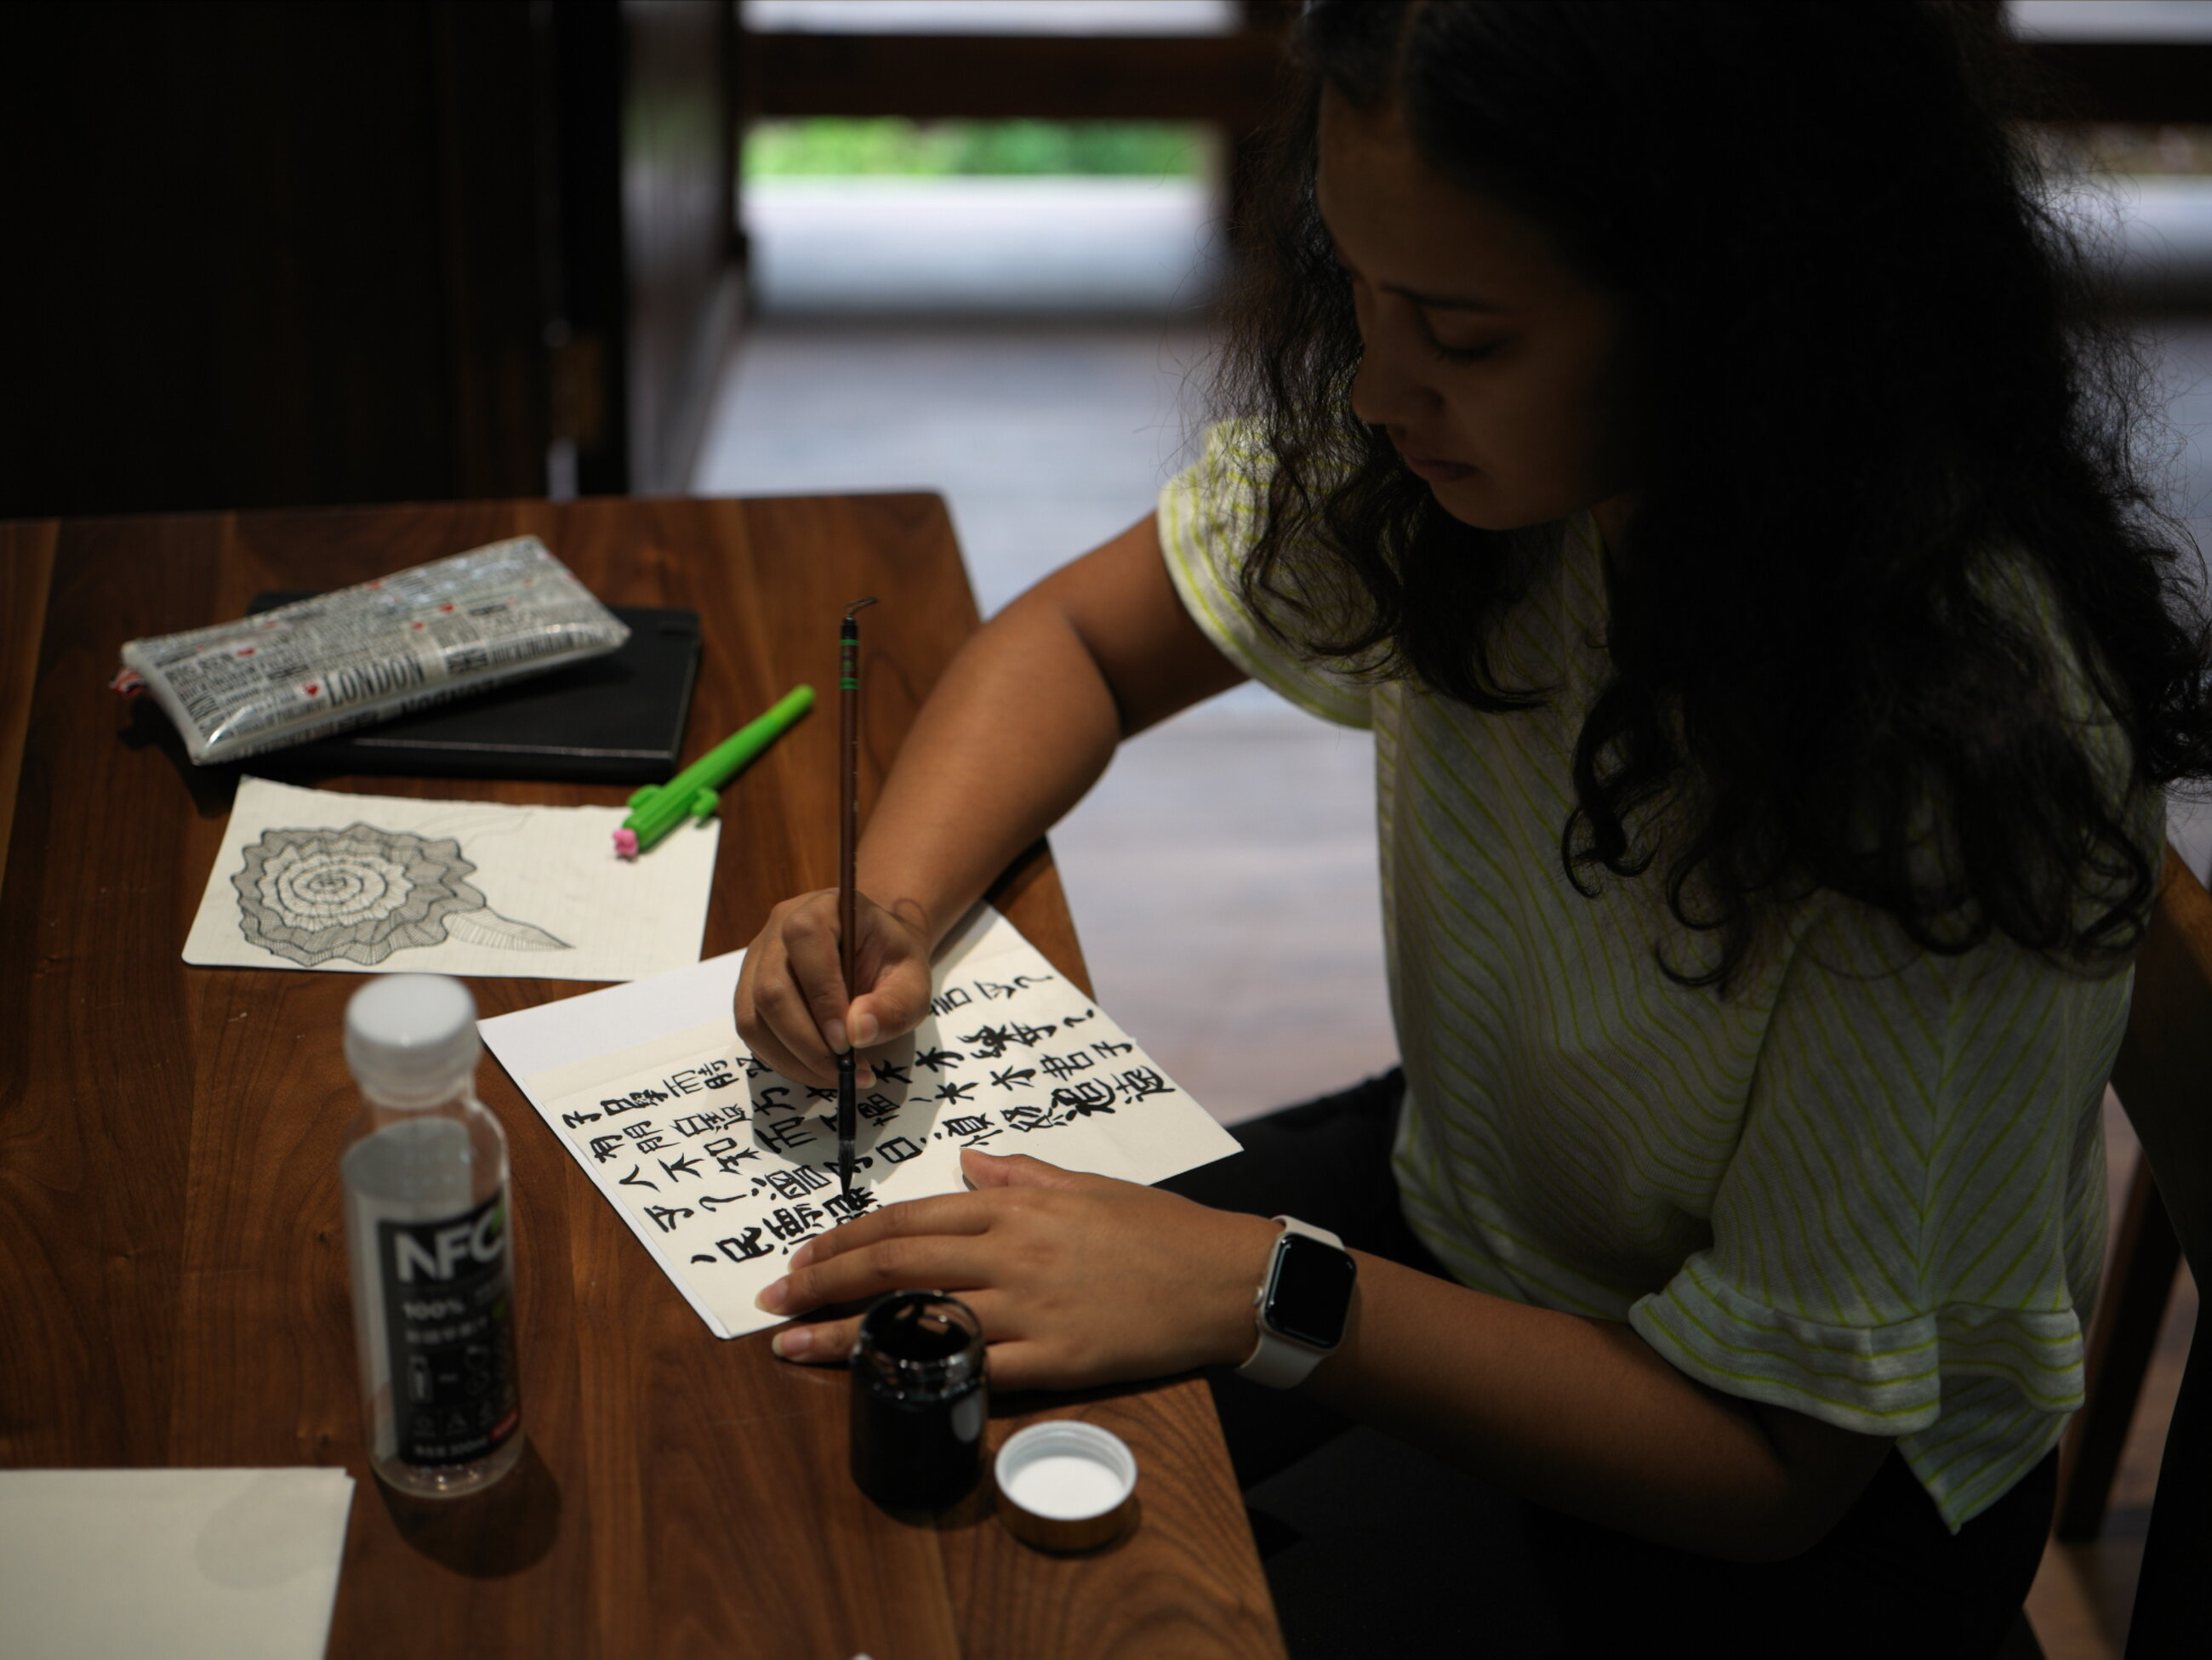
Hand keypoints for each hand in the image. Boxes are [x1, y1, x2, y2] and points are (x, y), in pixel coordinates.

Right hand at [735, 888, 933, 1086]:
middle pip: (771, 988)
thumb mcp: (913, 982)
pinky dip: (782, 1059)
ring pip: (754, 1016)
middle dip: (806, 1042)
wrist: (874, 954)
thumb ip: (893, 1005)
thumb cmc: (893, 962)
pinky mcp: (750, 988)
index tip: (847, 1042)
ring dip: (792, 1058)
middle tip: (845, 1071)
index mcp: (825, 907)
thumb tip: (857, 1034)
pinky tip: (815, 1068)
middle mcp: (780, 926)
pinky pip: (752, 1030)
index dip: (822, 996)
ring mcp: (758, 958)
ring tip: (835, 1076)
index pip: (805, 940)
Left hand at [755, 1148, 1280, 1391]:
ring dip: (849, 1335)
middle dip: (825, 1280)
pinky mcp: (1055, 1359)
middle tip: (774, 1299)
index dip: (848, 1238)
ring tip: (794, 1346)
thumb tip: (967, 1163)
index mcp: (1016, 1207)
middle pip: (898, 1262)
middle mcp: (1013, 1252)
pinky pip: (974, 1366)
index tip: (805, 1256)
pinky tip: (880, 1382)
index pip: (910, 1218)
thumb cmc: (1158, 1230)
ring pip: (920, 1316)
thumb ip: (1019, 1174)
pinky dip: (921, 1370)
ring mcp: (1031, 1308)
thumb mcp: (1086, 1185)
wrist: (1222, 1278)